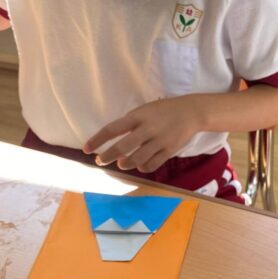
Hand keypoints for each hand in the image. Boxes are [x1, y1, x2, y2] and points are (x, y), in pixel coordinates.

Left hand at [83, 97, 199, 172]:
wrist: (191, 112)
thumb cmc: (163, 111)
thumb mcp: (144, 111)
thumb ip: (130, 124)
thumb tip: (113, 140)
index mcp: (138, 116)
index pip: (113, 129)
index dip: (98, 140)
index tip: (86, 149)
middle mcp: (147, 129)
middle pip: (123, 147)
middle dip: (108, 156)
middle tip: (100, 161)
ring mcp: (159, 141)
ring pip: (137, 159)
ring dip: (126, 164)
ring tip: (122, 164)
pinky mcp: (169, 150)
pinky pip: (152, 164)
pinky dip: (143, 167)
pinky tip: (139, 165)